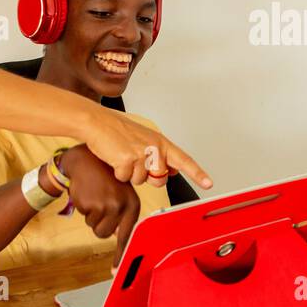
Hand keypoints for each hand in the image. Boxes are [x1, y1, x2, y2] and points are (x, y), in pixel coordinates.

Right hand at [57, 145, 141, 270]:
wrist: (86, 159)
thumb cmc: (105, 178)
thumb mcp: (121, 193)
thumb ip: (122, 214)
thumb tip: (117, 235)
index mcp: (132, 205)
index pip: (127, 236)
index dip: (120, 255)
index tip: (115, 272)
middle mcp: (121, 207)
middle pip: (105, 234)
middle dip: (98, 224)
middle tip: (100, 205)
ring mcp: (105, 205)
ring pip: (94, 227)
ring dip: (91, 216)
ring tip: (95, 197)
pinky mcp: (90, 204)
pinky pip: (84, 216)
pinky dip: (83, 207)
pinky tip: (88, 193)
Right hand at [81, 104, 212, 190]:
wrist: (97, 122)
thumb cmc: (117, 130)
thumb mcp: (144, 139)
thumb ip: (159, 155)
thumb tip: (172, 171)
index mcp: (160, 142)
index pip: (184, 160)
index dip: (197, 173)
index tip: (209, 183)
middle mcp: (154, 148)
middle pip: (159, 178)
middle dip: (148, 177)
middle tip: (135, 161)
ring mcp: (141, 154)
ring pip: (140, 180)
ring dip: (129, 173)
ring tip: (121, 155)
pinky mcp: (127, 160)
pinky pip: (125, 178)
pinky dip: (117, 172)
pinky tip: (114, 157)